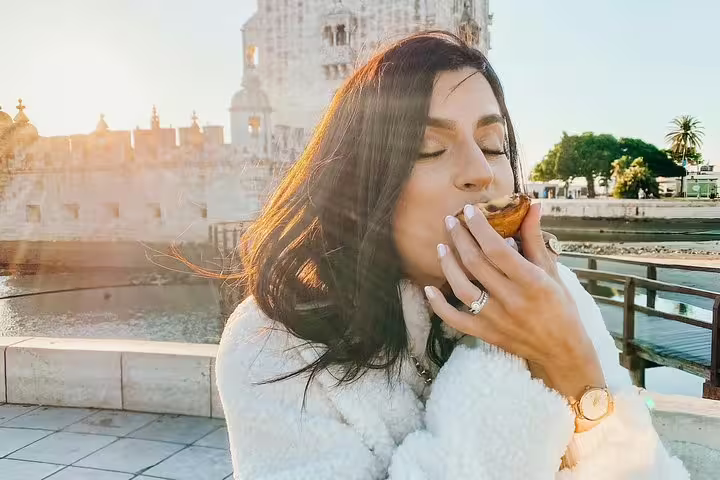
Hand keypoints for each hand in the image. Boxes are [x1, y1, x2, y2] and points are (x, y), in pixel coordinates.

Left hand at [424, 203, 604, 400]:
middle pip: (476, 264)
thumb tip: (532, 207)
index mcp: (532, 281)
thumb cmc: (560, 307)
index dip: (479, 227)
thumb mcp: (552, 272)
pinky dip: (439, 305)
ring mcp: (497, 318)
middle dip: (459, 238)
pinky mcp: (486, 334)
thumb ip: (536, 239)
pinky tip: (429, 290)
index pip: (497, 248)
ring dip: (448, 265)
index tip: (468, 211)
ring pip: (462, 288)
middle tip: (449, 221)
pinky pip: (456, 320)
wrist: (562, 351)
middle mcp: (512, 299)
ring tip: (441, 247)